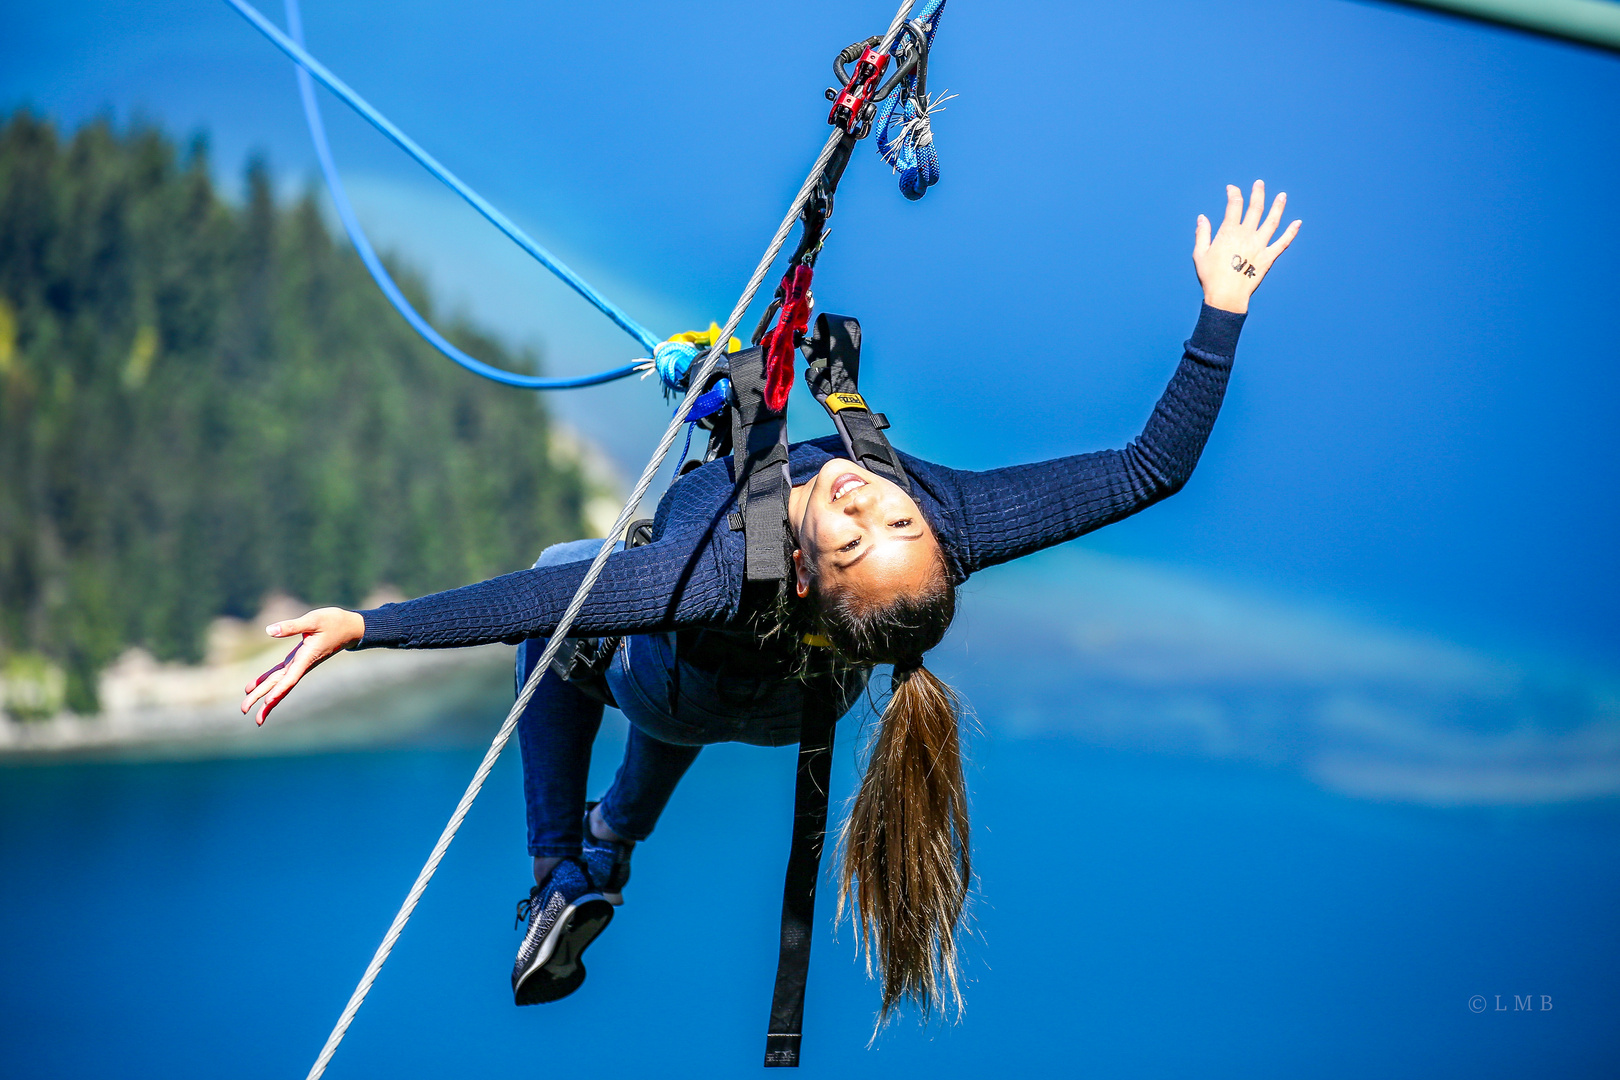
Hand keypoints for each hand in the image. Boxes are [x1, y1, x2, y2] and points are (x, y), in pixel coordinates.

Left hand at [239, 607, 364, 725]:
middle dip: (263, 700)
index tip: (267, 701)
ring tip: (245, 708)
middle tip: (244, 711)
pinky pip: (279, 674)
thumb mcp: (314, 620)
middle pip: (280, 686)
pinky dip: (266, 681)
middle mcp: (301, 665)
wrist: (349, 628)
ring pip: (278, 683)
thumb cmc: (334, 622)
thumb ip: (292, 626)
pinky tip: (253, 687)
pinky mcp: (297, 660)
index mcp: (306, 657)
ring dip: (262, 695)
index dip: (279, 690)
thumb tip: (269, 630)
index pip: (291, 678)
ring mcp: (298, 664)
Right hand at [1194, 180, 1300, 313]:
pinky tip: (1298, 222)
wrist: (1226, 296)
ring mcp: (1260, 245)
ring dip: (1278, 206)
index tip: (1232, 189)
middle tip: (1259, 183)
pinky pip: (1283, 242)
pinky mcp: (1269, 257)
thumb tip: (1202, 218)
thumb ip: (1202, 233)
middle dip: (1257, 193)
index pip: (1234, 206)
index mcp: (1229, 232)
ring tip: (1282, 195)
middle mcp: (1247, 235)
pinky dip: (1291, 232)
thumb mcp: (1200, 254)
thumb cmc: (1210, 276)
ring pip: (1272, 221)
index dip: (1234, 194)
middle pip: (1256, 208)